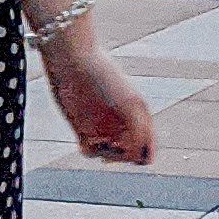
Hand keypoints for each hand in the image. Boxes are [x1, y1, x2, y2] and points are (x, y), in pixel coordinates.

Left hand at [44, 30, 154, 162]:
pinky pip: (90, 152)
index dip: (138, 154)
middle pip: (129, 157)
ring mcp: (102, 127)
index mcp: (138, 117)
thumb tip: (140, 156)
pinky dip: (89, 151)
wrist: (72, 61)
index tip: (125, 143)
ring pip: (109, 157)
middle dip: (121, 157)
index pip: (146, 150)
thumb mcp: (130, 103)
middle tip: (110, 143)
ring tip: (97, 139)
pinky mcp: (82, 128)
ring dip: (105, 154)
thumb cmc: (103, 77)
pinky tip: (85, 139)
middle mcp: (121, 124)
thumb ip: (141, 130)